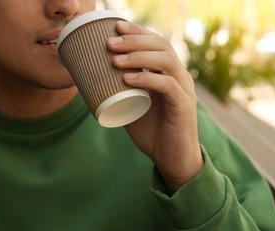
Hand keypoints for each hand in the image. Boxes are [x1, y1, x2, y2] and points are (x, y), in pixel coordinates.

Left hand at [107, 21, 202, 193]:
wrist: (172, 159)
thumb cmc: (152, 132)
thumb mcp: (133, 107)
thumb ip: (120, 92)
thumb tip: (90, 80)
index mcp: (169, 74)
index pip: (156, 43)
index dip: (137, 32)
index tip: (115, 26)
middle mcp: (179, 77)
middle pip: (161, 46)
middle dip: (134, 40)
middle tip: (109, 42)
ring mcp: (184, 90)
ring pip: (166, 61)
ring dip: (138, 56)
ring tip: (114, 58)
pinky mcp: (184, 106)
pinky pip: (168, 85)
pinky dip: (147, 78)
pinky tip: (128, 78)